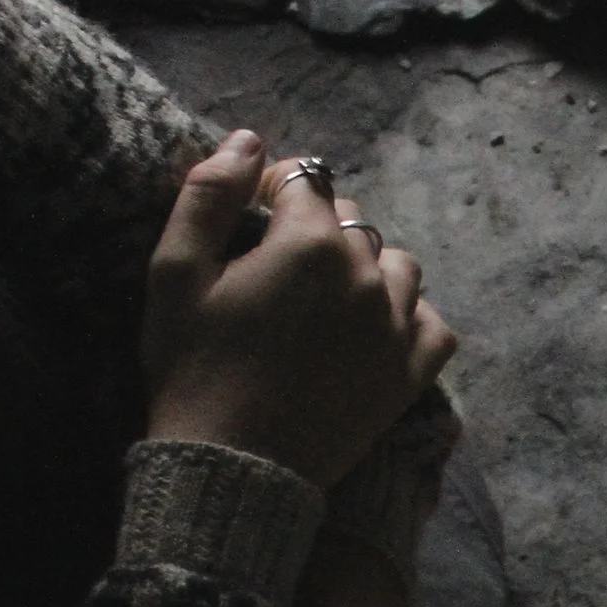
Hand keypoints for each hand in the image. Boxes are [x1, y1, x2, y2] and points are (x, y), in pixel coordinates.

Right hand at [141, 133, 458, 489]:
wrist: (234, 465)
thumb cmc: (192, 367)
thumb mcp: (175, 271)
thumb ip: (209, 193)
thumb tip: (246, 140)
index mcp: (310, 243)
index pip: (304, 182)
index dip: (274, 188)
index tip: (251, 210)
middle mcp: (366, 277)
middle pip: (352, 223)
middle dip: (317, 228)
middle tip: (278, 263)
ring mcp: (394, 329)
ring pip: (397, 268)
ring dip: (366, 267)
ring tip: (327, 295)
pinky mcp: (408, 377)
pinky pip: (432, 327)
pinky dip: (409, 318)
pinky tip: (376, 327)